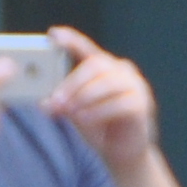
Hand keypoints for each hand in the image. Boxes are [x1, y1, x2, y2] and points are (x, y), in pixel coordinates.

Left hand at [46, 32, 156, 173]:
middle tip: (57, 99)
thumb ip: (61, 103)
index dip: (71, 40)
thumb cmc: (97, 126)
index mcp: (104, 67)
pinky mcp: (142, 105)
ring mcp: (136, 87)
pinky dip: (99, 111)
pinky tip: (84, 119)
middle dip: (73, 82)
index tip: (53, 34)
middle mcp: (123, 72)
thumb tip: (44, 102)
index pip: (87, 48)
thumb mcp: (74, 111)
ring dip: (85, 98)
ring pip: (108, 83)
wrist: (122, 152)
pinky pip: (120, 104)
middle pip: (97, 65)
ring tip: (69, 111)